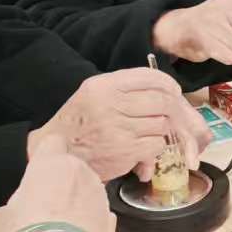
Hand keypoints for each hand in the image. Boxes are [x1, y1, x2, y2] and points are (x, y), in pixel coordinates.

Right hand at [0, 133, 115, 231]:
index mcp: (53, 165)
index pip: (53, 142)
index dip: (42, 155)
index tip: (34, 169)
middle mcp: (83, 178)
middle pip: (71, 172)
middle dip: (58, 188)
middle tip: (36, 212)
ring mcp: (100, 205)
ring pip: (87, 198)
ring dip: (74, 212)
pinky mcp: (111, 231)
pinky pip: (98, 225)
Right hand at [27, 68, 209, 181]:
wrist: (58, 155)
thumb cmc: (78, 125)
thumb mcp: (93, 95)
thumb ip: (124, 89)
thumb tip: (166, 90)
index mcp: (104, 85)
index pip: (150, 77)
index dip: (168, 85)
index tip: (173, 92)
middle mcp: (112, 103)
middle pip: (162, 100)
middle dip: (173, 110)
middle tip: (173, 117)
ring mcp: (119, 127)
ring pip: (162, 123)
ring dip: (162, 132)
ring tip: (150, 136)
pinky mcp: (125, 150)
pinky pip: (157, 145)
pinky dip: (156, 149)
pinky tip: (143, 153)